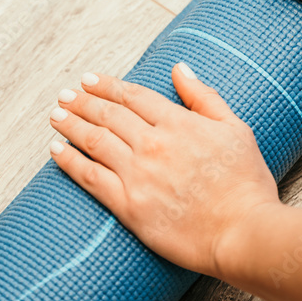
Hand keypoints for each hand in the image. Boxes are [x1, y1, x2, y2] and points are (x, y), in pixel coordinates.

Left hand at [48, 63, 279, 276]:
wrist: (243, 231)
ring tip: (56, 115)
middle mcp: (153, 144)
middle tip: (66, 94)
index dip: (108, 85)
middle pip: (108, 115)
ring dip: (71, 124)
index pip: (133, 96)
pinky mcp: (129, 205)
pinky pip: (89, 177)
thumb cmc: (245, 183)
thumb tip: (179, 69)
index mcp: (179, 123)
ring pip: (94, 140)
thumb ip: (204, 97)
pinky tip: (56, 150)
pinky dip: (69, 161)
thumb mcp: (235, 129)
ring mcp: (138, 174)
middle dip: (83, 101)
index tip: (89, 79)